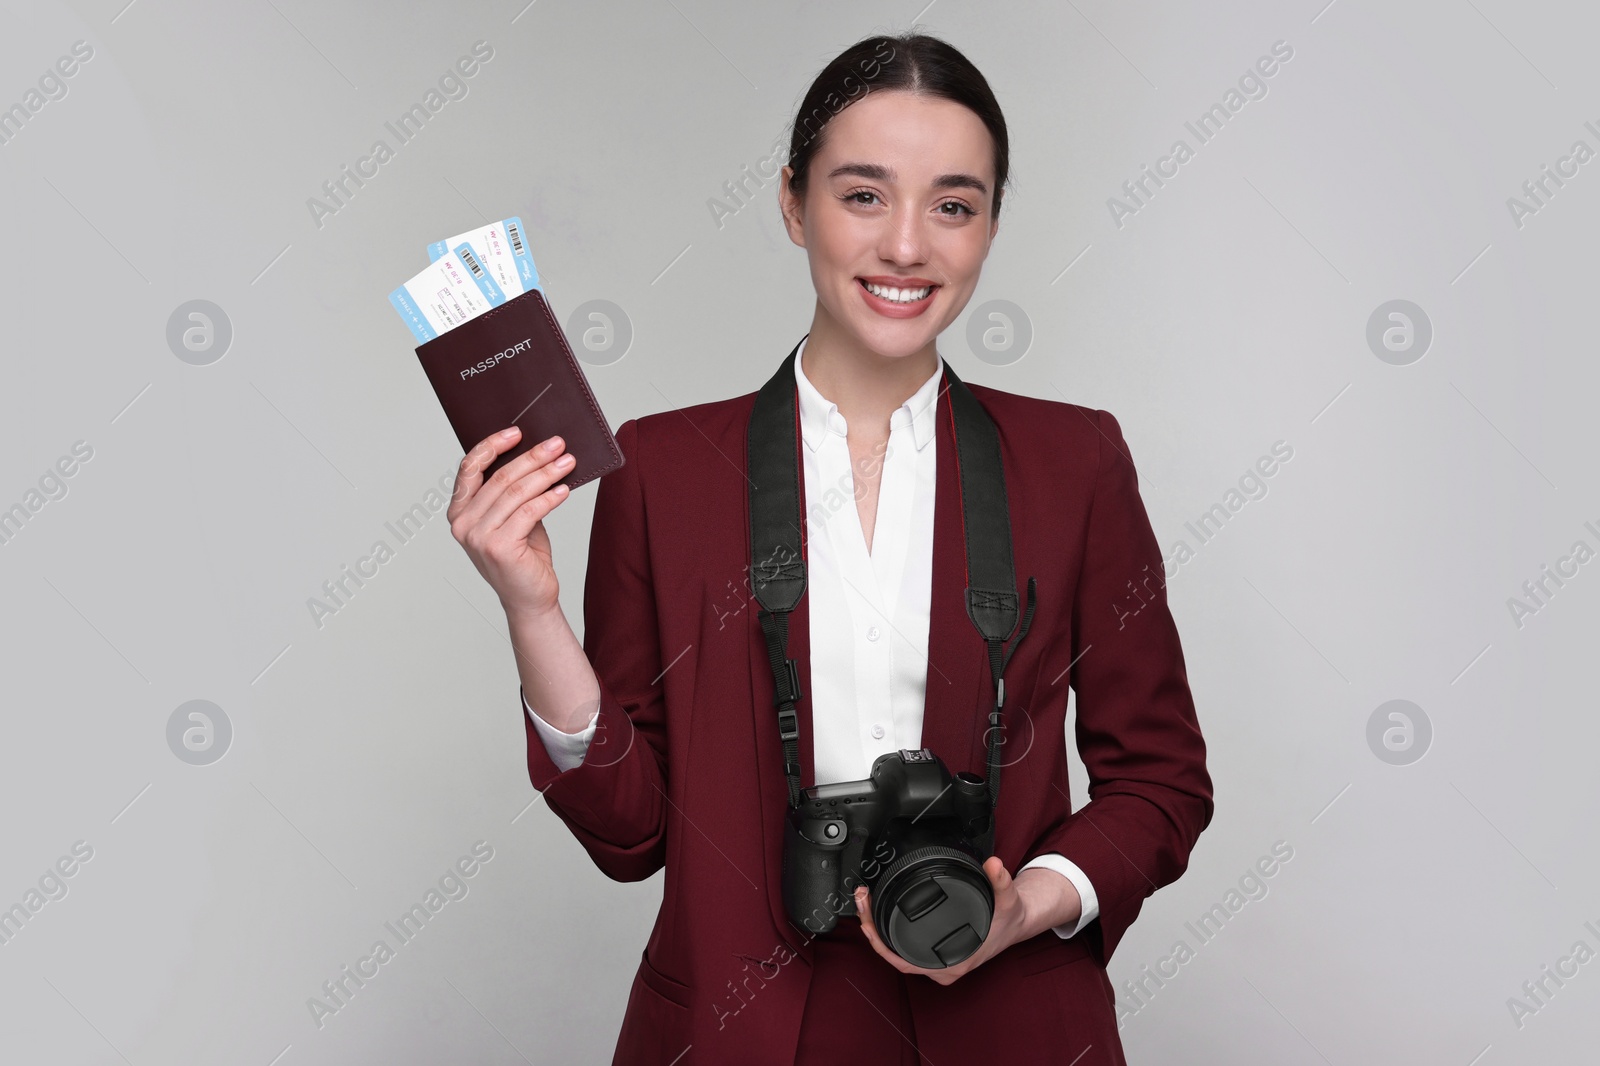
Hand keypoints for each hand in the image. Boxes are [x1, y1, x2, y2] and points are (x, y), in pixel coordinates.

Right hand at [448, 426, 577, 617]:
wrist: (530, 597)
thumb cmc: (522, 555)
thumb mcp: (512, 518)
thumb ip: (511, 492)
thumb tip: (535, 454)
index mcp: (458, 512)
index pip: (469, 468)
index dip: (493, 445)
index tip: (518, 432)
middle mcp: (462, 524)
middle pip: (500, 478)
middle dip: (533, 457)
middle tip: (557, 444)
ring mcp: (478, 537)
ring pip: (517, 492)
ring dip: (546, 473)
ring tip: (568, 462)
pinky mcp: (499, 548)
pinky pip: (530, 511)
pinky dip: (550, 497)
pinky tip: (564, 489)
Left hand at [853, 857, 1078, 985]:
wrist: (1017, 924)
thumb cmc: (1009, 918)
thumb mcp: (1007, 899)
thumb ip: (1000, 881)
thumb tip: (994, 864)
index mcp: (954, 962)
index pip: (905, 962)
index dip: (881, 944)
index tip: (868, 921)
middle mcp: (943, 967)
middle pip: (895, 955)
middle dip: (872, 929)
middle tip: (862, 899)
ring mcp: (938, 962)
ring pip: (898, 953)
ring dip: (878, 930)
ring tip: (864, 902)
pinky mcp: (937, 953)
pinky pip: (905, 949)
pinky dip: (888, 934)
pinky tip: (878, 915)